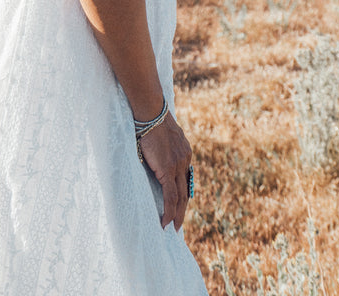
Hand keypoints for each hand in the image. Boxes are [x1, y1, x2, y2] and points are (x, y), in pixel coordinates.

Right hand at [138, 113, 191, 229]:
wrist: (151, 112)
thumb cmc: (152, 119)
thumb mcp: (162, 134)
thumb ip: (163, 146)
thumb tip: (155, 150)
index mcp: (185, 151)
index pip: (186, 177)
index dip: (183, 192)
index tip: (180, 204)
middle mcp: (185, 160)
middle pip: (186, 190)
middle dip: (183, 208)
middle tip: (178, 223)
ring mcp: (178, 165)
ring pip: (181, 196)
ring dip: (178, 214)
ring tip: (173, 227)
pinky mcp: (168, 169)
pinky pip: (171, 196)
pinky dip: (169, 211)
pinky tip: (165, 221)